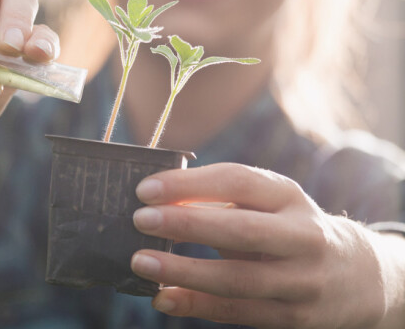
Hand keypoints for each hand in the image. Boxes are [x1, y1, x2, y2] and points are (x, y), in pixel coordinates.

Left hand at [129, 163, 388, 327]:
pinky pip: (238, 312)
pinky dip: (195, 306)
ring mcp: (302, 281)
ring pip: (238, 279)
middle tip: (140, 220)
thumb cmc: (286, 229)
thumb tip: (158, 201)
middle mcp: (303, 236)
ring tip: (141, 262)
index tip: (145, 189)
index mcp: (289, 197)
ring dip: (184, 272)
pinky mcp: (294, 317)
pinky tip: (161, 298)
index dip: (190, 184)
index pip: (239, 182)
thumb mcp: (266, 204)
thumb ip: (218, 200)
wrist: (357, 278)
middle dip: (187, 224)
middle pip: (242, 230)